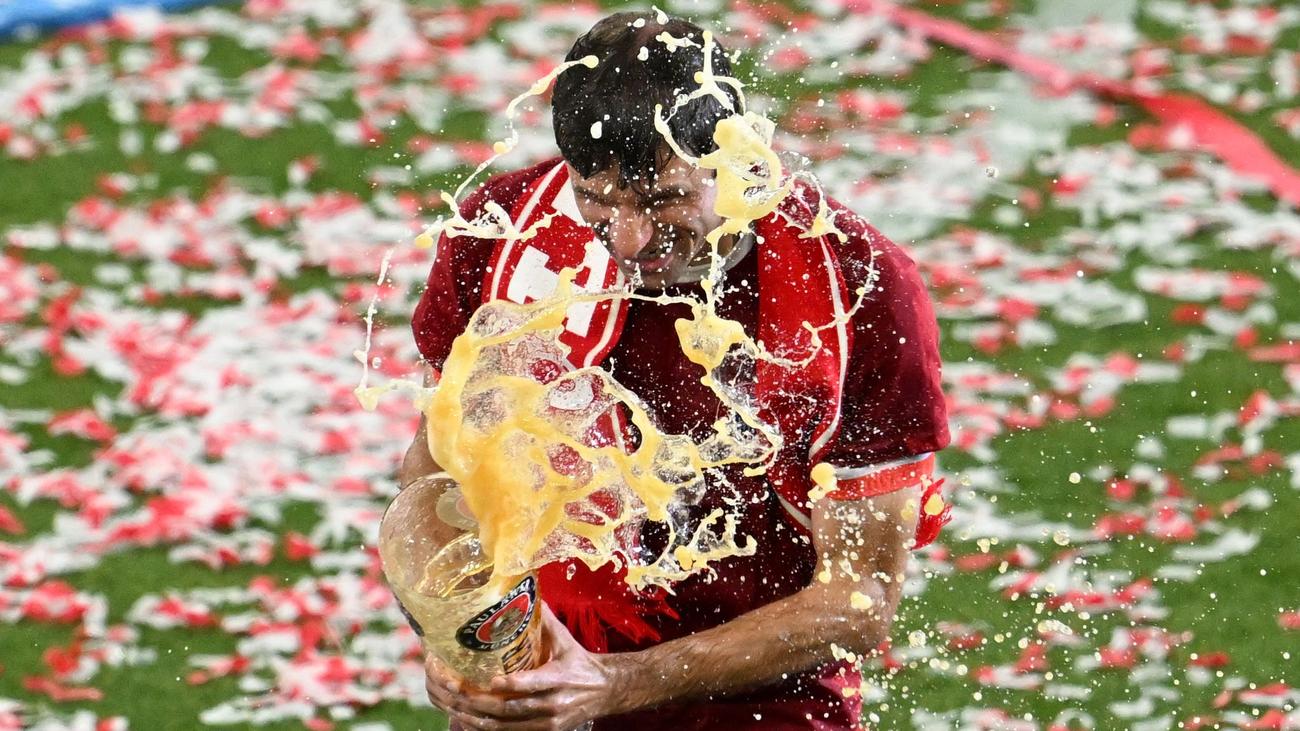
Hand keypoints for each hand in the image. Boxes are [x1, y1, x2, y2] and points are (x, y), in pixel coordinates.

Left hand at [428, 604, 618, 729]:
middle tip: (455, 690)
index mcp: (559, 678)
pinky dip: (485, 729)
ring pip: (505, 726)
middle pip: (510, 708)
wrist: (604, 692)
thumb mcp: (565, 640)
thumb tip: (523, 589)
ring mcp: (547, 723)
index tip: (490, 679)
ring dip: (475, 717)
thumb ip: (543, 619)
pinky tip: (467, 719)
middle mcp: (552, 704)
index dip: (511, 684)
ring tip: (453, 705)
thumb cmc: (578, 662)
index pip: (533, 684)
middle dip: (478, 701)